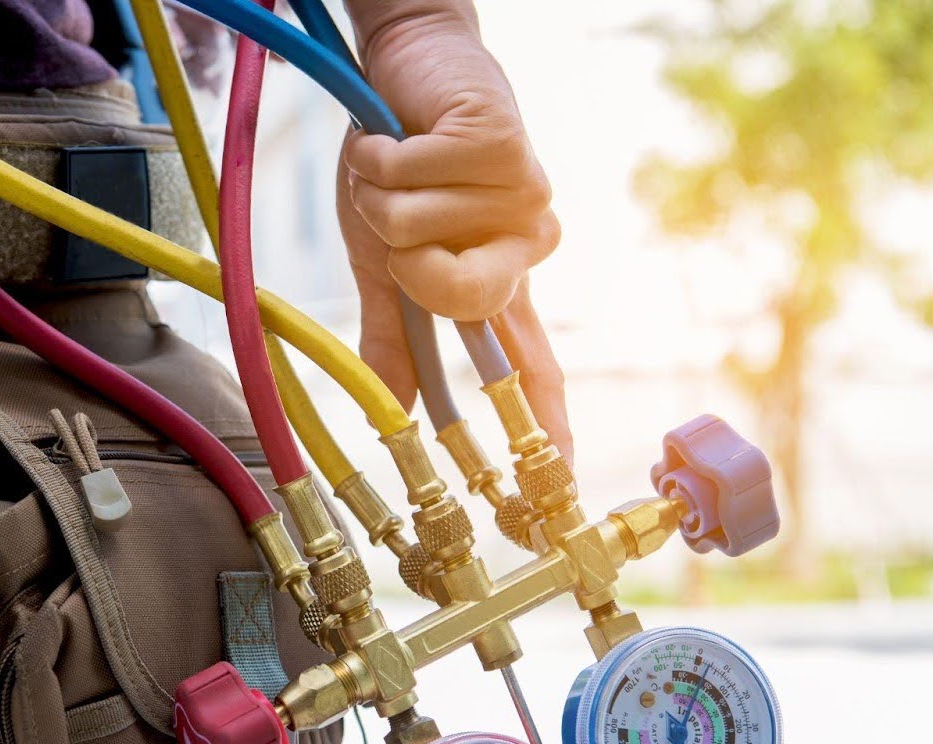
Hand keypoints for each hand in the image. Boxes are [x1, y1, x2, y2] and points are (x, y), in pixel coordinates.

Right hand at [336, 6, 570, 456]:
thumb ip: (390, 337)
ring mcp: (523, 193)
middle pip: (464, 299)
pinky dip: (382, 159)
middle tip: (398, 223)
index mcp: (500, 282)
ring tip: (394, 166)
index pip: (531, 367)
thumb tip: (386, 410)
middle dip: (406, 261)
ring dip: (384, 197)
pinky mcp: (505, 144)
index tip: (551, 487)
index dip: (545, 427)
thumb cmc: (395, 166)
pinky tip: (398, 137)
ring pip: (424, 235)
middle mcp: (525, 243)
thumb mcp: (381, 265)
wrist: (400, 68)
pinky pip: (416, 180)